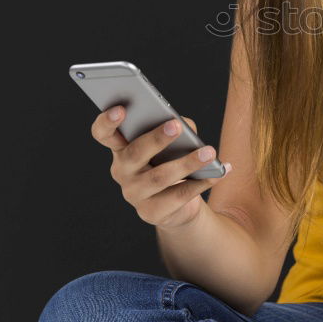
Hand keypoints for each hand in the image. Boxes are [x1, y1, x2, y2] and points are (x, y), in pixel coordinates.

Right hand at [91, 106, 231, 229]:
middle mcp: (122, 171)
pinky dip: (201, 182)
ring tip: (209, 152)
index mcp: (121, 148)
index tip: (121, 109)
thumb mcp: (174, 141)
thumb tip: (184, 126)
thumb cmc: (172, 160)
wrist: (178, 203)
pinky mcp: (151, 212)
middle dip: (155, 139)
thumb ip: (177, 127)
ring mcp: (134, 194)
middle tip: (175, 126)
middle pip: (134, 154)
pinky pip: (178, 196)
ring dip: (187, 163)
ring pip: (159, 177)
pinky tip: (219, 172)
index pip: (104, 134)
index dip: (107, 121)